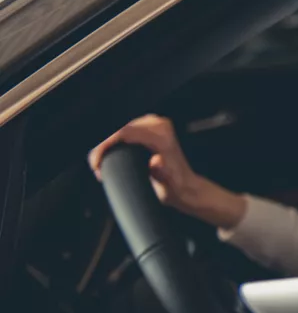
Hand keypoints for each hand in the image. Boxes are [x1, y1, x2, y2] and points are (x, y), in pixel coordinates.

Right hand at [88, 114, 245, 228]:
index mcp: (162, 136)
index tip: (95, 162)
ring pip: (119, 129)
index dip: (104, 145)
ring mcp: (155, 124)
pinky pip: (125, 130)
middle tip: (95, 167)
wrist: (186, 188)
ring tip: (99, 164)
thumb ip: (162, 172)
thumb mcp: (168, 184)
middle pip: (118, 129)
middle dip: (102, 146)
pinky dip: (114, 142)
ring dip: (106, 144)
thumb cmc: (176, 187)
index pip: (123, 132)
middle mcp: (159, 125)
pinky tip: (108, 154)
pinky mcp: (151, 127)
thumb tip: (156, 162)